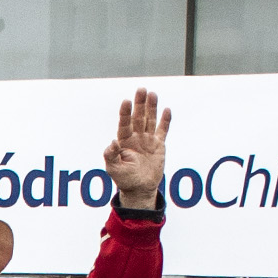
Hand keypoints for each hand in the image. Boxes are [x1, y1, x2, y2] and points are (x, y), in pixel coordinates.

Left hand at [104, 88, 170, 208]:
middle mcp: (135, 138)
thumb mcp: (113, 169)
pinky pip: (163, 131)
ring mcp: (148, 140)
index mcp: (123, 142)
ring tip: (152, 94)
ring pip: (150, 120)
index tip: (126, 101)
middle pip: (138, 117)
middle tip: (141, 89)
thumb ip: (111, 155)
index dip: (125, 113)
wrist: (139, 188)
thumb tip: (112, 142)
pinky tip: (166, 110)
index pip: (124, 124)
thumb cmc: (124, 179)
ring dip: (151, 108)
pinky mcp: (159, 145)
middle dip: (139, 104)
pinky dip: (165, 121)